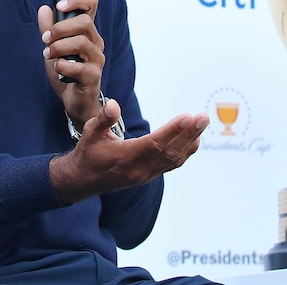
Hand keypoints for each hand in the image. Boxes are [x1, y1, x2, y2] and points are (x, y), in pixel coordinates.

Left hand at [38, 0, 104, 128]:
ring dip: (58, 47)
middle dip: (59, 28)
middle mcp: (96, 42)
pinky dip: (61, 66)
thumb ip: (49, 29)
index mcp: (87, 32)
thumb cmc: (67, 72)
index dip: (77, 0)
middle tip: (45, 39)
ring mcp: (97, 59)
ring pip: (81, 43)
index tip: (59, 6)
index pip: (91, 4)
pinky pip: (76, 66)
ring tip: (47, 55)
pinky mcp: (93, 76)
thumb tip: (44, 9)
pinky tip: (57, 69)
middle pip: (85, 22)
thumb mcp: (54, 47)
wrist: (74, 101)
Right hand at [49, 98, 209, 203]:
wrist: (83, 181)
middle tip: (203, 117)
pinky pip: (171, 164)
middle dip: (188, 134)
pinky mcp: (149, 175)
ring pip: (173, 158)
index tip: (187, 117)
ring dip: (190, 141)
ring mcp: (146, 174)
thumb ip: (103, 119)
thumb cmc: (88, 154)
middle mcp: (139, 169)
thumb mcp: (89, 133)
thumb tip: (114, 104)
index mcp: (125, 158)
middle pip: (169, 151)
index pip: (154, 144)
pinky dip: (185, 152)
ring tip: (202, 124)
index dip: (172, 131)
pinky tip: (195, 140)